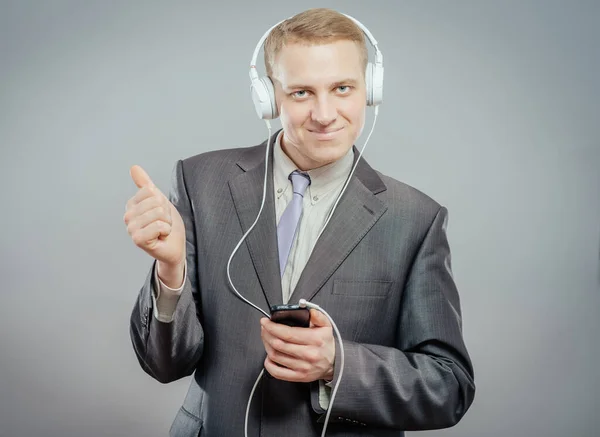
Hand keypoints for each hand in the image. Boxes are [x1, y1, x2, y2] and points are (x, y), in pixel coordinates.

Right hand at [124, 165, 185, 285]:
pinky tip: (161, 237)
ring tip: (162, 230)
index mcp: (131, 205)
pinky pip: (158, 225)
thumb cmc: (167, 224)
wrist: (174, 246)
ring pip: (158, 213)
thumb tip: (134, 167)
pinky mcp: (138, 240)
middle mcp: (128, 216)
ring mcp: (131, 229)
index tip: (161, 213)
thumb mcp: (159, 200)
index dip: (162, 201)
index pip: (150, 191)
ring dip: (167, 223)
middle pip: (156, 202)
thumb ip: (146, 185)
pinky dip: (165, 231)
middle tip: (163, 224)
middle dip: (166, 213)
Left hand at [260, 309, 334, 382]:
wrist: (334, 363)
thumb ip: (318, 316)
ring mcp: (302, 367)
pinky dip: (268, 364)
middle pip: (278, 344)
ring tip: (266, 338)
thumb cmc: (326, 344)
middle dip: (267, 334)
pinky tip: (269, 356)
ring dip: (267, 345)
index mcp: (314, 340)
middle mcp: (308, 354)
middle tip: (264, 328)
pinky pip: (277, 372)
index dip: (272, 327)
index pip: (287, 333)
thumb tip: (309, 311)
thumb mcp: (326, 326)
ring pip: (275, 356)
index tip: (265, 322)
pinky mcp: (298, 377)